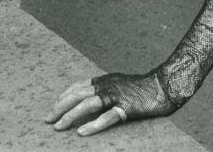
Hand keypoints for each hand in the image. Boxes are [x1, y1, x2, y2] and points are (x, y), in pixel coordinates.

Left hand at [47, 70, 176, 136]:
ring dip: (70, 115)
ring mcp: (117, 95)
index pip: (78, 86)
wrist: (164, 86)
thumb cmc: (143, 88)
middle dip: (60, 107)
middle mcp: (107, 85)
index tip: (53, 107)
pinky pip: (107, 117)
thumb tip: (89, 102)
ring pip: (88, 104)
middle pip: (78, 94)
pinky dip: (93, 124)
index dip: (63, 97)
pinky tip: (82, 132)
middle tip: (48, 119)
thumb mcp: (120, 85)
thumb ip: (105, 91)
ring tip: (59, 126)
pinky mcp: (127, 107)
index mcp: (105, 80)